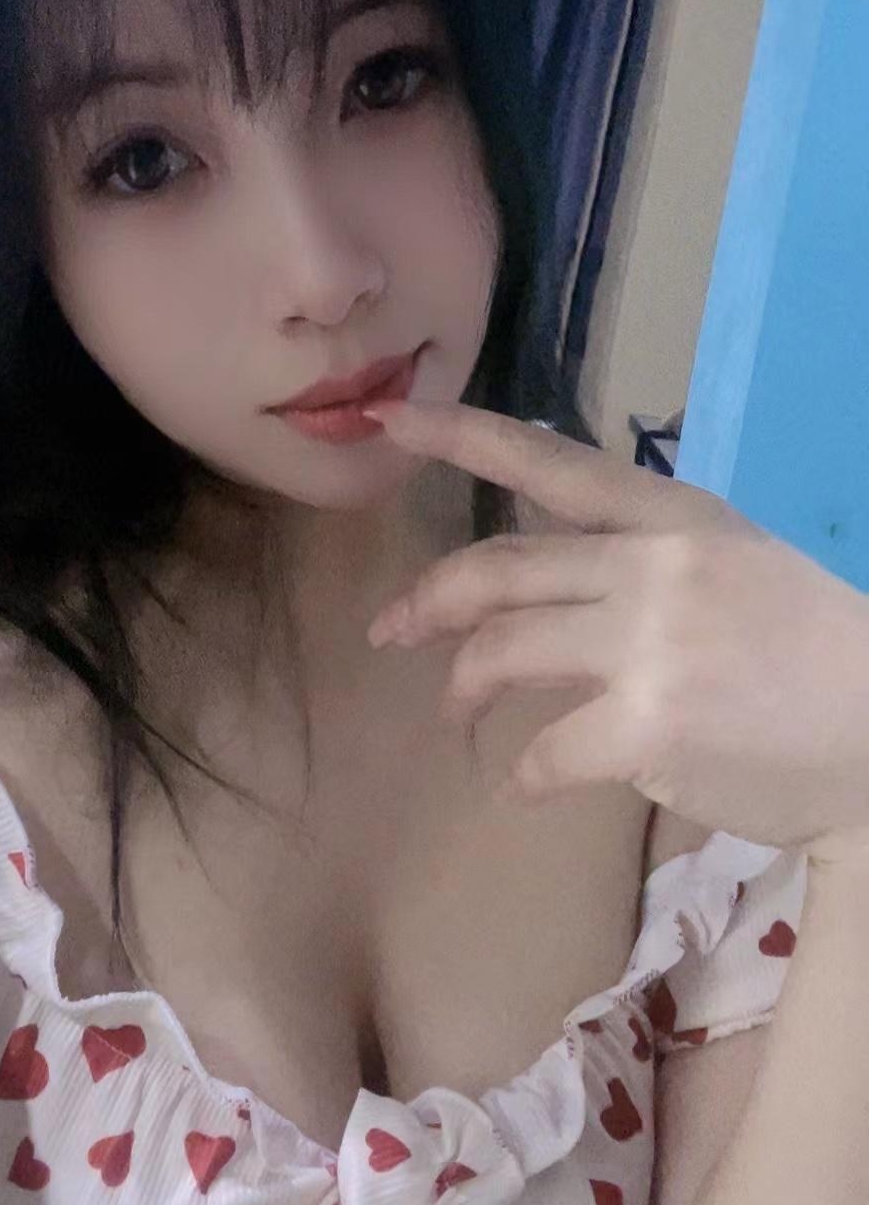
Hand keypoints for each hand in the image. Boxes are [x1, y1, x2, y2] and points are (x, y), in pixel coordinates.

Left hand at [363, 398, 868, 856]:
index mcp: (675, 517)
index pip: (549, 462)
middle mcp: (652, 566)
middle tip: (389, 630)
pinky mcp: (649, 725)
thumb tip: (565, 588)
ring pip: (502, 652)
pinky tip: (520, 785)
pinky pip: (544, 750)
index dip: (460, 437)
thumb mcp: (738, 567)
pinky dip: (520, 774)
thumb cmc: (814, 651)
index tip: (391, 420)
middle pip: (498, 570)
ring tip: (456, 717)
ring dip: (461, 689)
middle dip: (427, 602)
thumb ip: (650, 563)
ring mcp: (648, 645)